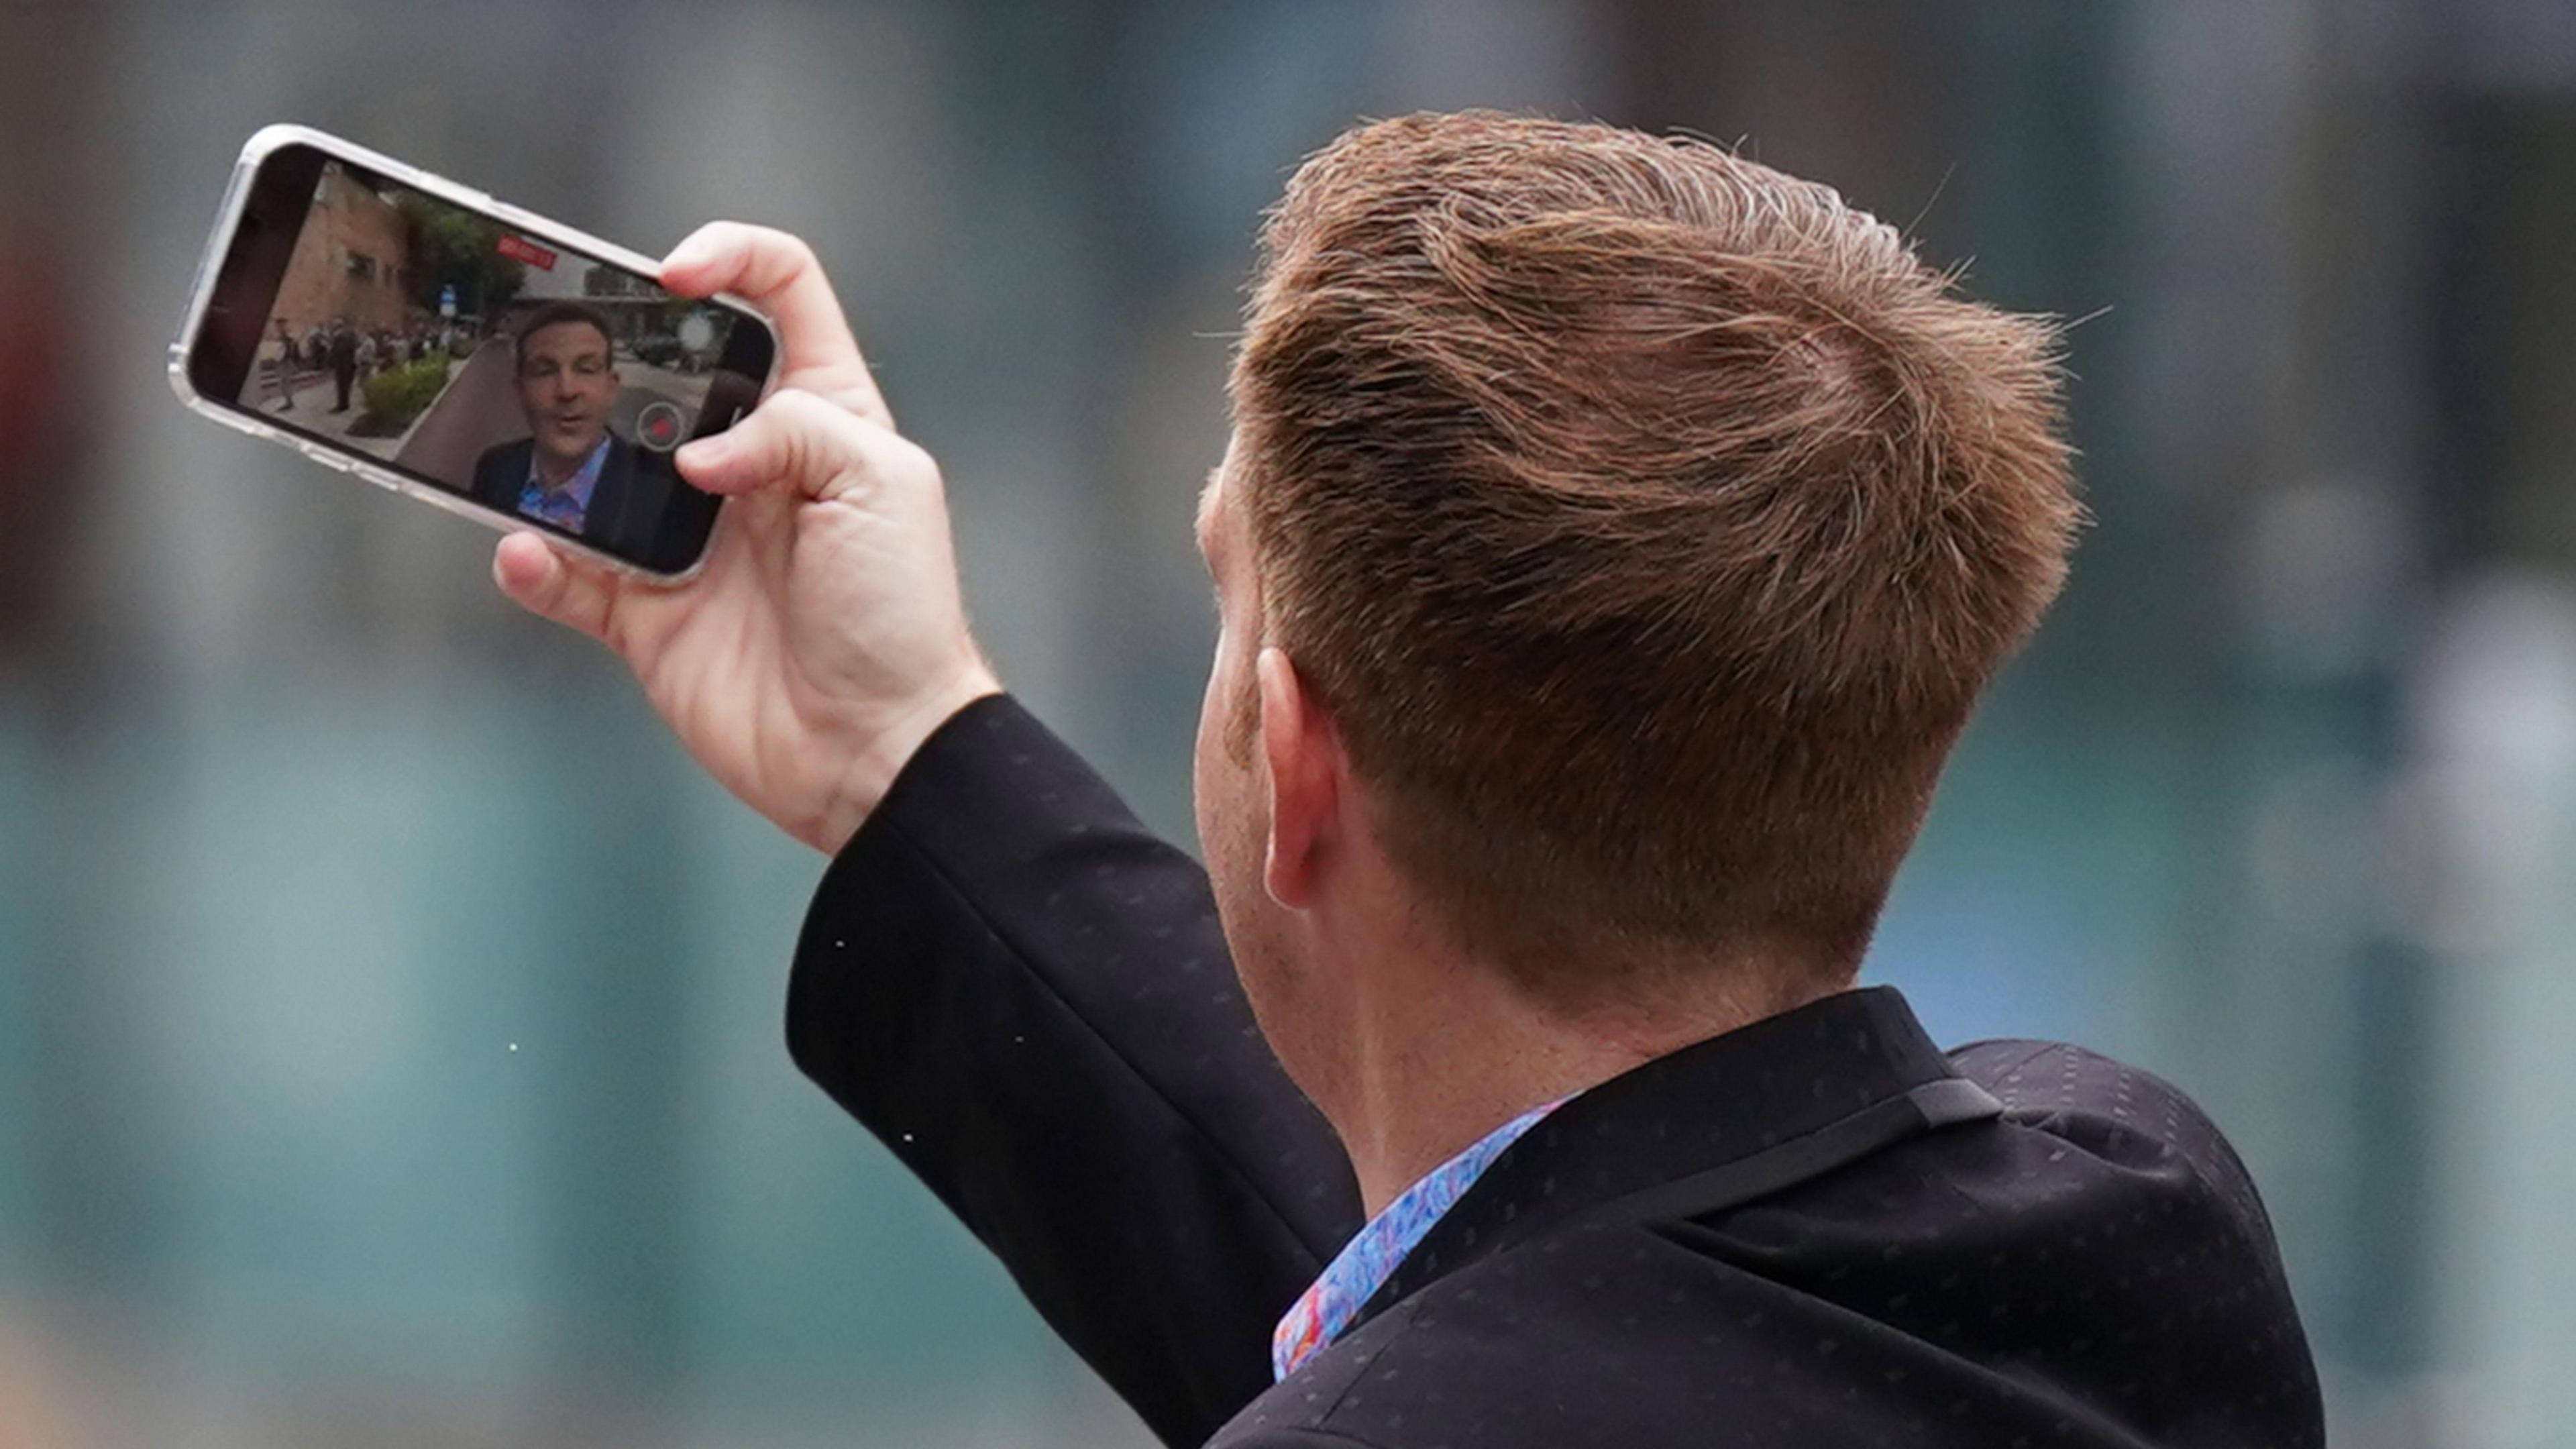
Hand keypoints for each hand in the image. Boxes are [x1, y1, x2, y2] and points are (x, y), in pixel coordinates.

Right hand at [493, 222, 999, 854]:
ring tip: (529, 449)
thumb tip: (695, 454)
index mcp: (822, 415)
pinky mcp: (649, 613)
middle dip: (614, 355)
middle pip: (666, 375)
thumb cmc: (901, 613)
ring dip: (557, 460)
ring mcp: (693, 538)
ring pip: (599, 471)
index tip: (675, 275)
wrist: (876, 748)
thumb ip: (793, 429)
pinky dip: (536, 565)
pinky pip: (570, 577)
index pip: (782, 295)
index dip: (731, 260)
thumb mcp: (881, 482)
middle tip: (567, 354)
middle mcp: (751, 465)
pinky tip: (525, 552)